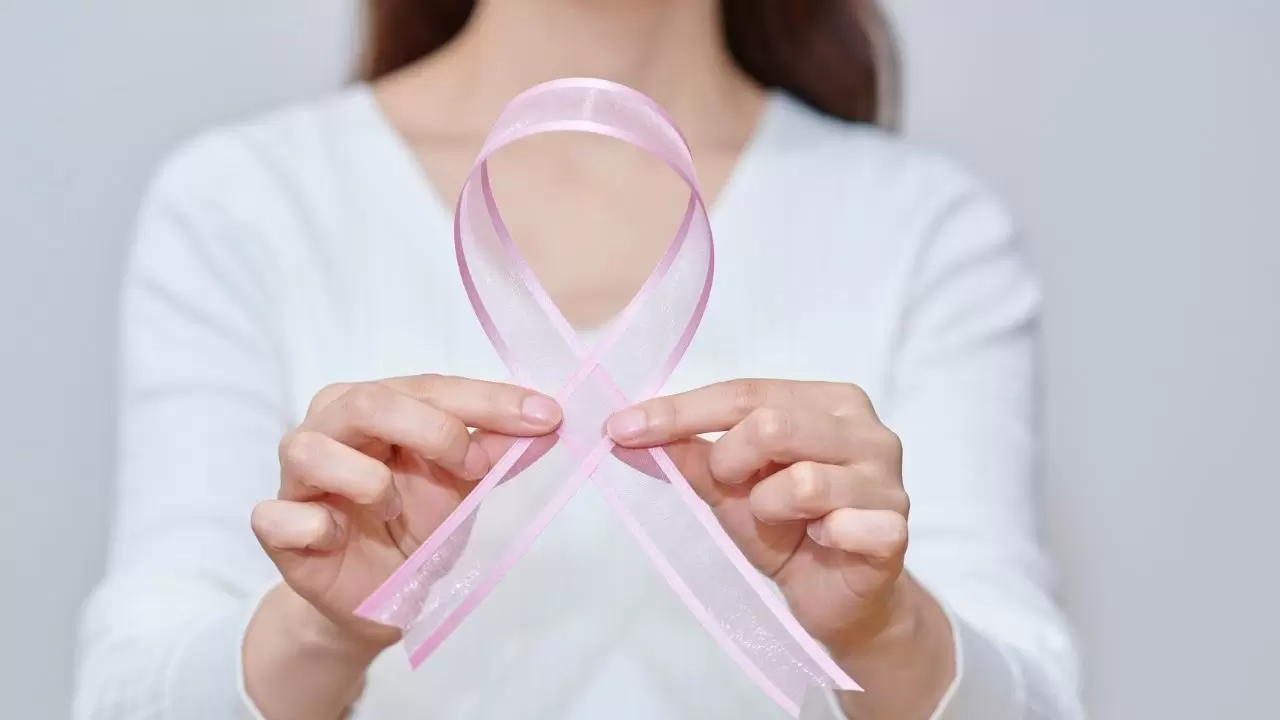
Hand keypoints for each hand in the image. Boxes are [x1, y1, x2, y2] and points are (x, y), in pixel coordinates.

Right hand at [250, 374, 562, 653]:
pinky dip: (316, 524)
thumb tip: (546, 420)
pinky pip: (277, 514)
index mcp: (375, 404)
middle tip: (472, 468)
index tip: (545, 416)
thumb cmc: (416, 525)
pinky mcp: (275, 526)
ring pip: (309, 449)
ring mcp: (295, 476)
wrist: (381, 597)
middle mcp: (329, 426)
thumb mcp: (464, 485)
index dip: (490, 401)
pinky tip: (339, 536)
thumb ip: (496, 449)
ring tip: (392, 510)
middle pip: (367, 403)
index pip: (430, 386)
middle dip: (432, 431)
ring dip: (367, 482)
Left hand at [606, 379, 913, 651]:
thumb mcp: (730, 490)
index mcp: (827, 402)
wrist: (838, 601)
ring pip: (803, 480)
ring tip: (783, 521)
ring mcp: (887, 479)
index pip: (746, 392)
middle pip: (773, 424)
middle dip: (731, 462)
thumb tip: (631, 430)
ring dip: (771, 508)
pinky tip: (822, 541)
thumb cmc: (788, 531)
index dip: (679, 411)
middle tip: (733, 490)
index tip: (621, 428)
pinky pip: (844, 525)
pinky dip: (819, 536)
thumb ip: (693, 455)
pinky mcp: (895, 529)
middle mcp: (866, 430)